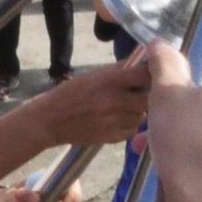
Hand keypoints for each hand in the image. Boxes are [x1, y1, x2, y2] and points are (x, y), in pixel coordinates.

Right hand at [35, 51, 152, 144]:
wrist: (50, 120)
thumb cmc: (70, 93)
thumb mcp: (93, 75)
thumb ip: (119, 70)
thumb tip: (144, 63)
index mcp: (109, 81)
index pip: (145, 75)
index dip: (151, 75)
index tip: (150, 75)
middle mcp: (114, 101)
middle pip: (148, 98)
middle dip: (146, 95)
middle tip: (137, 93)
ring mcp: (114, 122)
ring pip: (141, 116)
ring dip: (137, 111)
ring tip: (121, 107)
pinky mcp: (112, 138)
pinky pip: (132, 129)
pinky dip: (128, 125)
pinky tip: (115, 120)